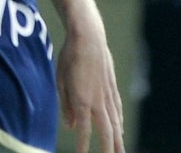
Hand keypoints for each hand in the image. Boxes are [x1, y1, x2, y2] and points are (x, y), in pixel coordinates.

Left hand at [56, 25, 123, 152]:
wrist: (88, 38)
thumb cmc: (69, 58)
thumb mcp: (60, 81)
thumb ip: (66, 105)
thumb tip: (71, 126)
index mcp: (82, 100)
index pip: (84, 129)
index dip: (83, 145)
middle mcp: (98, 100)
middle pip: (106, 131)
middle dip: (109, 148)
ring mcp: (108, 95)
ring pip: (115, 123)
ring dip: (118, 140)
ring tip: (120, 152)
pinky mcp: (112, 88)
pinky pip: (117, 111)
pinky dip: (119, 123)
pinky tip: (120, 130)